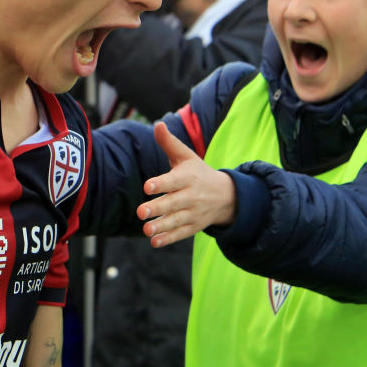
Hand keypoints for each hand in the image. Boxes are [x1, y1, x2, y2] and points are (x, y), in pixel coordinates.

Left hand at [137, 122, 236, 246]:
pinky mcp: (194, 226)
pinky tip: (154, 242)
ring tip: (146, 230)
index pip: (173, 181)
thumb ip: (170, 143)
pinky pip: (181, 233)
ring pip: (176, 221)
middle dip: (157, 208)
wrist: (227, 196)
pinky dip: (168, 238)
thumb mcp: (186, 156)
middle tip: (140, 212)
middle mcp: (191, 196)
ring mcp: (193, 213)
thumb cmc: (198, 172)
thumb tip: (157, 124)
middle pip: (173, 203)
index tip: (147, 187)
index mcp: (188, 178)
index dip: (161, 184)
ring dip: (161, 226)